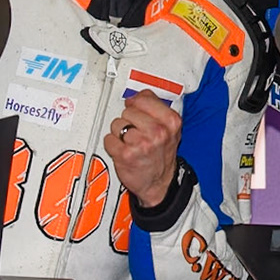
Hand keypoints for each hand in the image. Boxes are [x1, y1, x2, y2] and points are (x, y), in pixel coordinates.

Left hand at [105, 90, 182, 207]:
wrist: (160, 183)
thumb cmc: (162, 155)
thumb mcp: (170, 128)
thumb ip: (155, 107)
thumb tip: (136, 96)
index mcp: (170, 122)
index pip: (143, 98)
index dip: (137, 105)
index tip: (136, 110)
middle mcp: (157, 132)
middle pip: (128, 111)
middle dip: (129, 120)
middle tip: (137, 133)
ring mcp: (141, 143)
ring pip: (117, 124)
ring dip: (120, 134)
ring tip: (130, 143)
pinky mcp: (125, 155)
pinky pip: (109, 139)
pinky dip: (113, 145)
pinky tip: (123, 151)